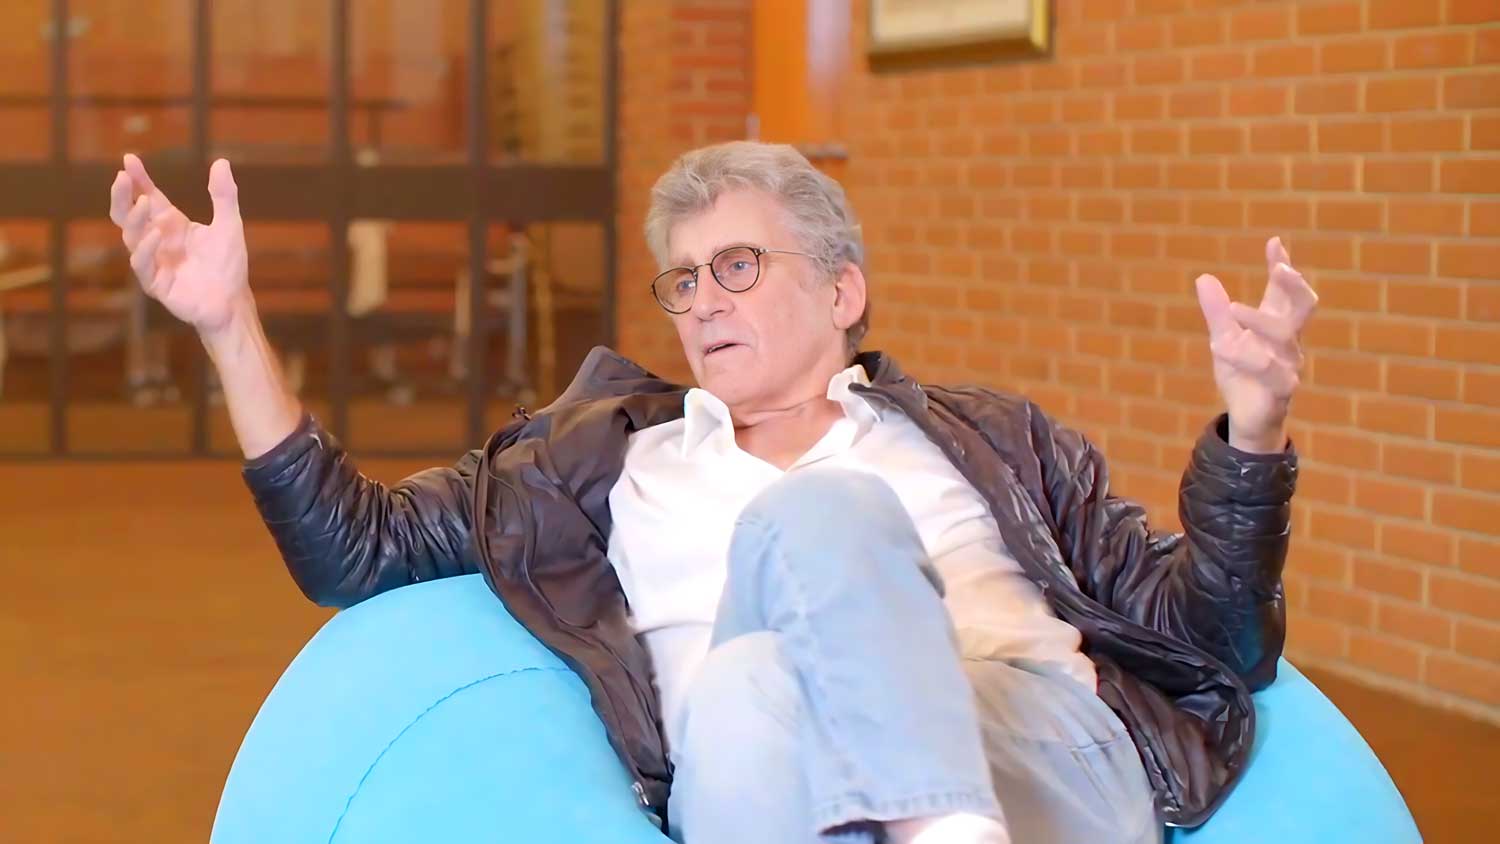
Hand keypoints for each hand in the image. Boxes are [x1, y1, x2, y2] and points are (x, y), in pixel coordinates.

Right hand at [109, 154, 249, 335]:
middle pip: (129, 215)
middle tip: (122, 177)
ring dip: (135, 219)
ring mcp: (153, 261)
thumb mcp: (229, 225)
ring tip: (143, 202)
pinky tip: (156, 235)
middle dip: (122, 196)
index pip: (148, 196)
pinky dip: (146, 249)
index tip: (129, 159)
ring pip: (131, 237)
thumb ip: (224, 196)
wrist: (233, 302)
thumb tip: (222, 162)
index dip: (139, 179)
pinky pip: (142, 265)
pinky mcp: (155, 283)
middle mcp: (157, 240)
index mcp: (171, 225)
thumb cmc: (228, 265)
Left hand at [1195, 236, 1317, 453]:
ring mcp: (1289, 364)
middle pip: (1304, 306)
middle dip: (1294, 285)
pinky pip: (1270, 370)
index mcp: (1276, 323)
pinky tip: (1222, 348)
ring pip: (1285, 336)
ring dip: (1260, 320)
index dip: (1283, 265)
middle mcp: (1288, 340)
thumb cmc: (1241, 374)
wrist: (1247, 418)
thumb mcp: (1224, 339)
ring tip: (1233, 308)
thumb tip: (1204, 277)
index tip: (1275, 243)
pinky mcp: (1282, 389)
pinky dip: (1247, 357)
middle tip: (1280, 268)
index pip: (1284, 290)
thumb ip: (1217, 312)